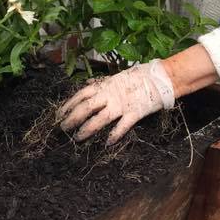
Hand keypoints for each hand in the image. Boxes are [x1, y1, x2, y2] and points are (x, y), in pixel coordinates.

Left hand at [58, 59, 174, 143]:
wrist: (160, 78)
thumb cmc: (137, 77)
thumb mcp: (115, 77)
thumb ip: (101, 83)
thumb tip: (86, 84)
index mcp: (104, 86)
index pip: (81, 95)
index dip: (68, 105)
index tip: (59, 114)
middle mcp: (110, 95)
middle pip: (86, 107)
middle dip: (72, 118)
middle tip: (63, 128)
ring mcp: (122, 105)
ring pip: (100, 118)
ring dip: (87, 129)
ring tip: (78, 138)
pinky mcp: (135, 113)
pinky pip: (123, 125)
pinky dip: (115, 134)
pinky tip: (107, 143)